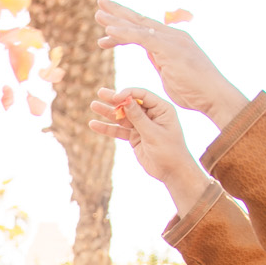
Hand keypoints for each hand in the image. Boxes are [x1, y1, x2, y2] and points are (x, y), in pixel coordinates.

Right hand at [90, 87, 214, 207]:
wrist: (172, 171)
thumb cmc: (169, 151)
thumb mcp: (153, 133)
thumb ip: (138, 117)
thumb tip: (126, 100)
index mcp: (161, 109)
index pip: (142, 96)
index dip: (127, 94)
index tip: (115, 97)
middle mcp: (151, 114)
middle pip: (130, 103)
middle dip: (115, 99)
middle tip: (100, 93)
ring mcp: (142, 125)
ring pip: (122, 116)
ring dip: (108, 112)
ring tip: (93, 105)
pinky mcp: (135, 137)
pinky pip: (119, 130)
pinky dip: (108, 128)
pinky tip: (94, 124)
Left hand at [94, 0, 251, 127]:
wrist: (213, 96)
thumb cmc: (194, 91)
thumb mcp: (171, 72)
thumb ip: (161, 60)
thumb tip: (152, 55)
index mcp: (170, 40)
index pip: (143, 29)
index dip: (123, 25)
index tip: (106, 26)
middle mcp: (171, 35)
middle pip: (138, 21)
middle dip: (117, 11)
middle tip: (100, 2)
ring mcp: (170, 40)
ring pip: (138, 26)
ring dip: (116, 20)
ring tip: (98, 13)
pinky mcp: (169, 48)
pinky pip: (142, 37)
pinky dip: (124, 33)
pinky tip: (108, 31)